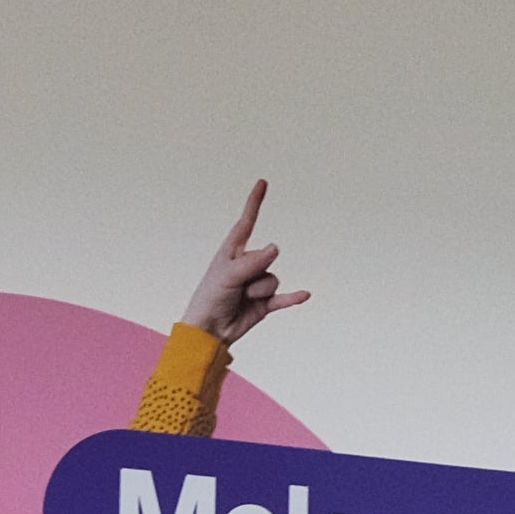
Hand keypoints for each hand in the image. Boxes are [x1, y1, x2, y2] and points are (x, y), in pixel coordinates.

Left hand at [176, 181, 308, 346]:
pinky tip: (305, 295)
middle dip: (254, 274)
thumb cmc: (211, 298)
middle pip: (266, 259)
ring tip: (243, 299)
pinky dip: (293, 297)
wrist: (209, 330)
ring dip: (260, 291)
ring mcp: (257, 283)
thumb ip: (253, 261)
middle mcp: (247, 264)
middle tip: (235, 288)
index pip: (247, 222)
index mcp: (233, 251)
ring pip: (273, 279)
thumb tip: (276, 248)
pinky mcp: (265, 303)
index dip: (255, 202)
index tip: (262, 183)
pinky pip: (283, 299)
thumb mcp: (228, 274)